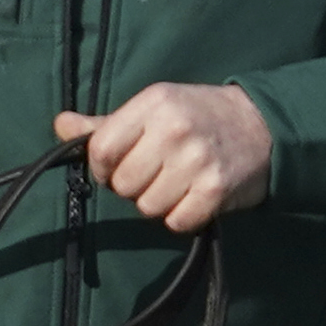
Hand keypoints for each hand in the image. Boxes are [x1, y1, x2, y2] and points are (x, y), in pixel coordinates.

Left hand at [59, 83, 272, 231]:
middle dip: (131, 187)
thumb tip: (61, 125)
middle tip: (152, 177)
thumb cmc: (198, 115)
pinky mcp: (217, 190)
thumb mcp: (154, 107)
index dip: (99, 168)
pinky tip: (192, 200)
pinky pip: (177, 222)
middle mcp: (173, 130)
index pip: (101, 148)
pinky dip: (180, 218)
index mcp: (153, 104)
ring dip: (157, 204)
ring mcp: (196, 161)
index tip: (110, 171)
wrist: (264, 126)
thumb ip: (106, 123)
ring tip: (174, 186)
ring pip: (147, 206)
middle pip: (123, 183)